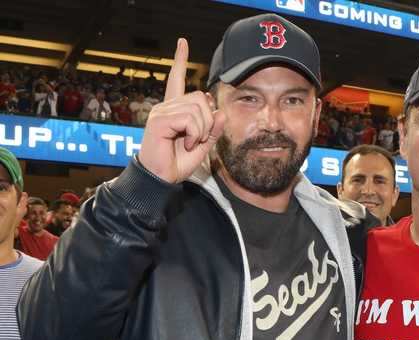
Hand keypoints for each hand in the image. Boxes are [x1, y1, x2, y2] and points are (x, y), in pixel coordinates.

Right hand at [138, 38, 226, 183]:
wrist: (161, 179)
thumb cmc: (177, 163)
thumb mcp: (203, 146)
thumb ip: (213, 130)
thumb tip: (220, 111)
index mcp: (175, 110)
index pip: (176, 79)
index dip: (180, 60)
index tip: (183, 42)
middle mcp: (166, 107)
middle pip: (200, 98)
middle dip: (207, 121)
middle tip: (198, 139)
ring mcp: (161, 112)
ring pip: (197, 109)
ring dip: (201, 130)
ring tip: (190, 143)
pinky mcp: (159, 120)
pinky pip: (189, 119)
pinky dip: (195, 134)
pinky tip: (185, 143)